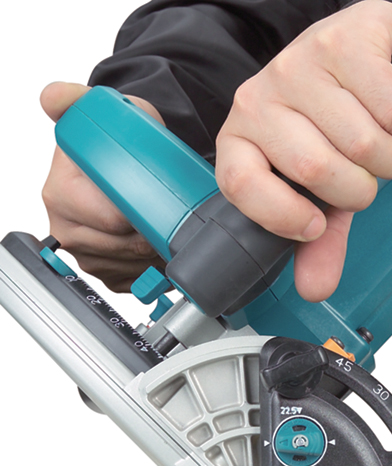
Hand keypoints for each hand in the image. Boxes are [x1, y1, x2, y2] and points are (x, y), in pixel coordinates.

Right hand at [40, 82, 165, 291]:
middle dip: (155, 235)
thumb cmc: (116, 143)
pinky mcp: (102, 270)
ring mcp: (84, 252)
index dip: (145, 215)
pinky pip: (133, 280)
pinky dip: (153, 270)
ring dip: (157, 253)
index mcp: (60, 193)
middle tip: (177, 218)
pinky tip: (160, 248)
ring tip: (169, 229)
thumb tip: (53, 97)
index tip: (166, 206)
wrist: (121, 165)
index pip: (111, 219)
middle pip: (124, 247)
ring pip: (131, 266)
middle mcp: (67, 227)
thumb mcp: (107, 112)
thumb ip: (77, 100)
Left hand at [216, 0, 391, 301]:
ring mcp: (300, 65)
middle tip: (359, 174)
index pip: (243, 185)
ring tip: (378, 143)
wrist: (364, 56)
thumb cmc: (334, 127)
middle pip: (317, 170)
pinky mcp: (345, 41)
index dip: (285, 216)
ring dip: (387, 158)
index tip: (316, 223)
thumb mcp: (321, 191)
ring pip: (363, 143)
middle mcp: (262, 99)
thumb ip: (318, 240)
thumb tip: (315, 289)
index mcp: (242, 139)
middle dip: (357, 187)